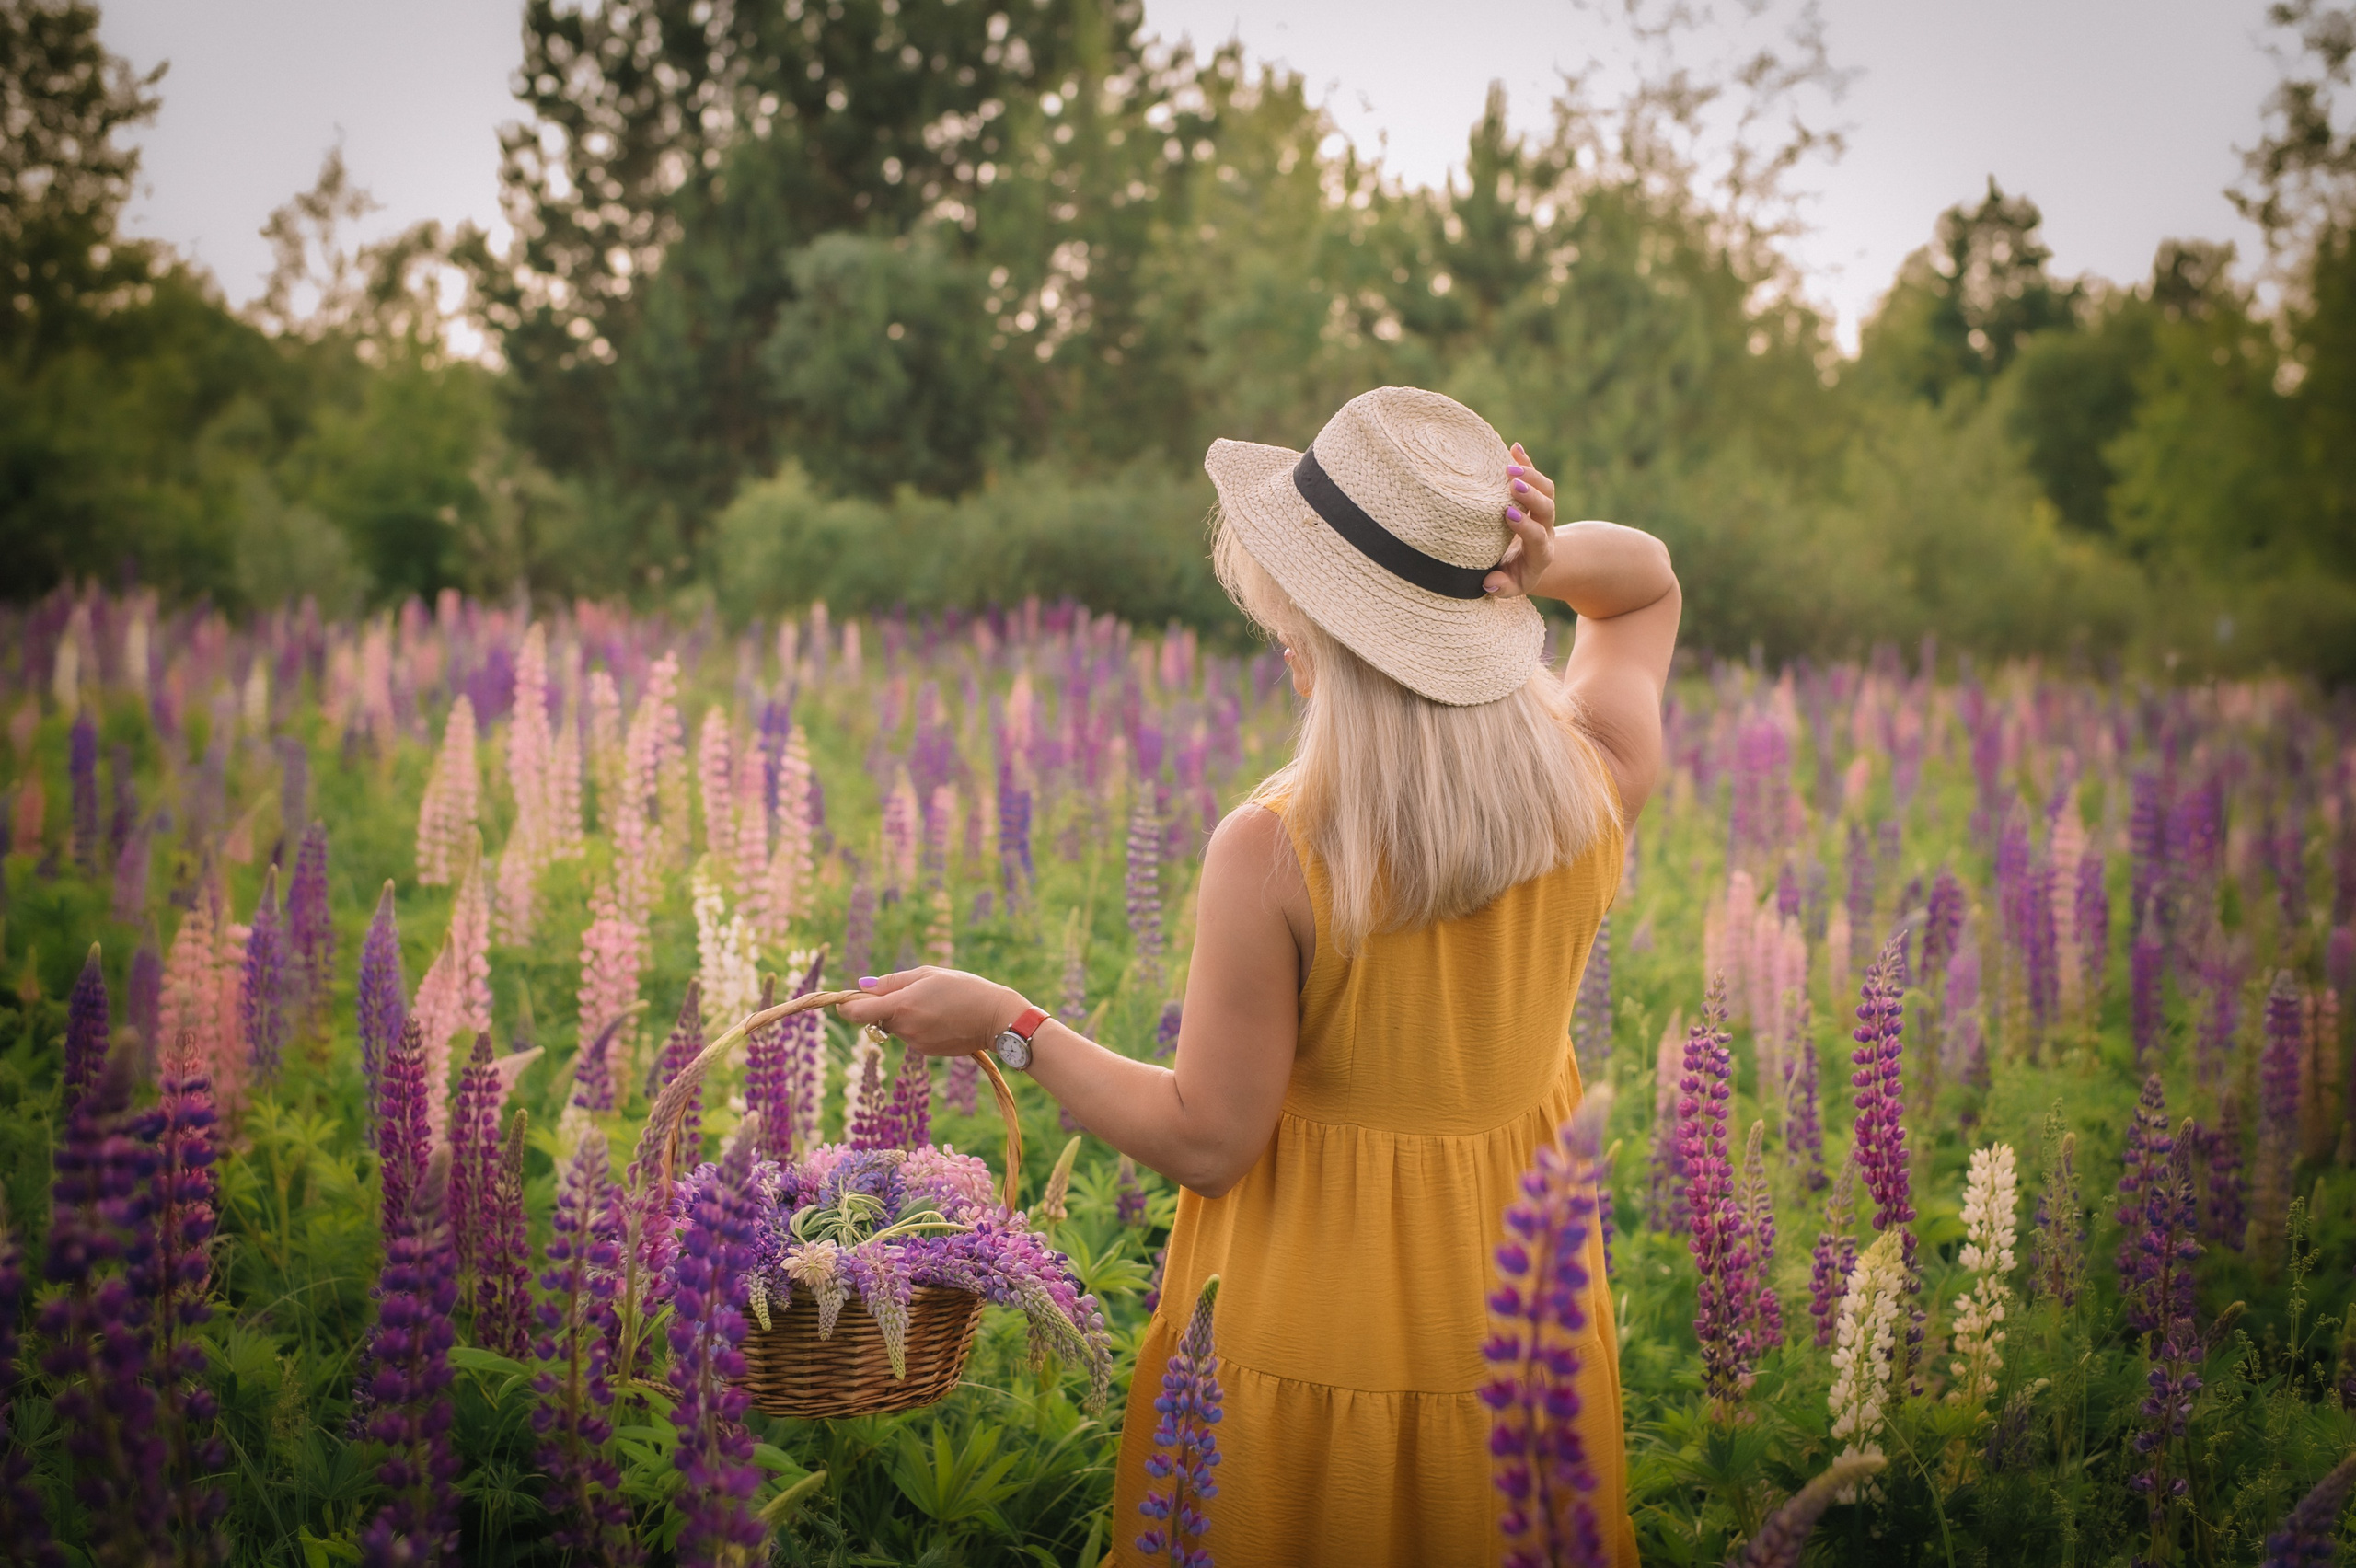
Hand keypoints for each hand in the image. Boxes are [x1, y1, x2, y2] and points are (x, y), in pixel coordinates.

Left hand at [834, 967, 1029, 1056]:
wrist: (995, 1017)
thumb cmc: (963, 988)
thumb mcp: (927, 974)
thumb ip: (891, 982)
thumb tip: (861, 987)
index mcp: (901, 1006)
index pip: (856, 1013)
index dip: (845, 1006)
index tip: (843, 1000)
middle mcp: (904, 1028)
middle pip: (876, 1019)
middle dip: (882, 1007)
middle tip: (908, 992)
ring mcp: (915, 1043)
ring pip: (895, 1027)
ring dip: (903, 1016)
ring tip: (933, 1003)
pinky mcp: (926, 1052)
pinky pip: (911, 1036)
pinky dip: (918, 1026)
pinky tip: (941, 1017)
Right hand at [1484, 442, 1556, 598]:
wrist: (1529, 561)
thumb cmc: (1513, 575)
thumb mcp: (1510, 587)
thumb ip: (1501, 587)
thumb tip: (1490, 582)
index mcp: (1540, 553)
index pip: (1537, 537)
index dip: (1526, 526)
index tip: (1508, 514)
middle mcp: (1545, 529)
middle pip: (1548, 509)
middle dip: (1532, 495)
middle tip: (1514, 484)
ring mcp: (1542, 511)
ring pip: (1547, 490)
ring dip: (1531, 475)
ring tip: (1510, 465)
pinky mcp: (1536, 496)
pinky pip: (1535, 477)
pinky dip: (1526, 462)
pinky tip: (1514, 448)